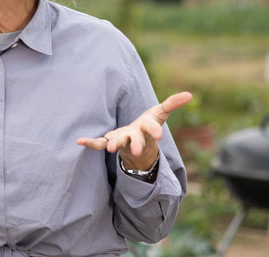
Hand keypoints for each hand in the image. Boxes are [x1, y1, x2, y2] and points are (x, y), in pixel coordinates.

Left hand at [77, 92, 192, 169]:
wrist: (137, 146)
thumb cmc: (148, 126)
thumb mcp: (160, 113)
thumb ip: (172, 103)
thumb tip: (189, 95)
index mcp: (146, 129)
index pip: (152, 129)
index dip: (154, 131)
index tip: (158, 135)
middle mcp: (134, 137)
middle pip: (136, 140)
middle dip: (137, 144)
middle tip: (138, 149)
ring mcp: (121, 141)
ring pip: (118, 144)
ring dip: (113, 145)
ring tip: (110, 148)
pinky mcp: (109, 143)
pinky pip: (98, 144)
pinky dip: (90, 143)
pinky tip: (79, 140)